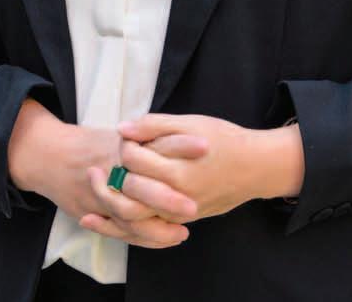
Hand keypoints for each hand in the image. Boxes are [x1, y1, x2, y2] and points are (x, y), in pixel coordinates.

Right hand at [29, 122, 204, 248]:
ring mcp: (99, 194)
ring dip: (157, 228)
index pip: (156, 141)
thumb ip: (149, 135)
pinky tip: (163, 239)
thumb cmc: (90, 143)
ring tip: (183, 233)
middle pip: (141, 185)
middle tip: (193, 207)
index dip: (181, 144)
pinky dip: (141, 237)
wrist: (47, 153)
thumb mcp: (120, 134)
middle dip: (168, 198)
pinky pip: (118, 230)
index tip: (206, 146)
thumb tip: (187, 134)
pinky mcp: (90, 211)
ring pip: (130, 216)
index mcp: (122, 144)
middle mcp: (112, 169)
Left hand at [90, 114, 263, 225]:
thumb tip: (122, 129)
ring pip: (133, 218)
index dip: (123, 148)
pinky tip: (110, 213)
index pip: (132, 161)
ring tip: (96, 194)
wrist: (256, 167)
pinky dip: (126, 222)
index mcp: (176, 170)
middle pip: (128, 193)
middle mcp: (175, 197)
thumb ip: (155, 125)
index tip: (123, 139)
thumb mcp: (192, 123)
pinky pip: (148, 228)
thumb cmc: (225, 140)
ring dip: (110, 207)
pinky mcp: (182, 221)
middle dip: (110, 179)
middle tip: (98, 169)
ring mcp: (179, 213)